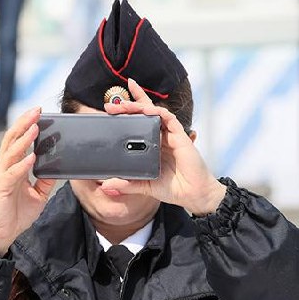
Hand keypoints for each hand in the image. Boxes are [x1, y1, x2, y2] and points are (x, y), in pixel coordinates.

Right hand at [0, 107, 55, 254]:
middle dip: (25, 123)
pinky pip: (12, 173)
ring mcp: (2, 176)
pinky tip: (32, 156)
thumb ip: (46, 181)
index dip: (28, 125)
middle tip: (37, 110)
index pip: (19, 140)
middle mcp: (5, 167)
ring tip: (35, 127)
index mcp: (13, 166)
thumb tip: (58, 169)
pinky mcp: (1, 188)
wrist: (0, 234)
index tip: (40, 113)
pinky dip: (22, 164)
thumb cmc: (15, 214)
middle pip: (13, 138)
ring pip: (11, 151)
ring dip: (24, 139)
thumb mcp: (38, 195)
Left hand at [102, 79, 225, 215]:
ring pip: (154, 113)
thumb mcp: (143, 186)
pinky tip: (147, 110)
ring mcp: (171, 135)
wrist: (193, 195)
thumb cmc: (173, 188)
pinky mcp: (180, 137)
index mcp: (152, 145)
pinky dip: (158, 113)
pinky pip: (169, 119)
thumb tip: (105, 185)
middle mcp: (161, 137)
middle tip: (109, 105)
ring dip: (139, 106)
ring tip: (123, 104)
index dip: (127, 113)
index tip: (110, 109)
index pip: (139, 124)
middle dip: (128, 106)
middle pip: (144, 114)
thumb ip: (126, 184)